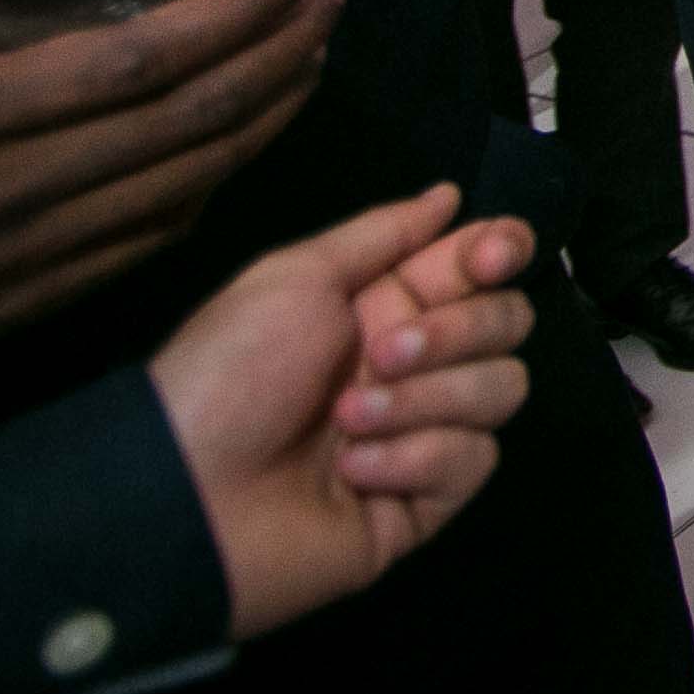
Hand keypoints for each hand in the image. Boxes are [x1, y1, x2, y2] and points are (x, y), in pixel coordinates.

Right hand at [0, 0, 343, 352]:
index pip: (132, 64)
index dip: (226, 17)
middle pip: (182, 123)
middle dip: (276, 54)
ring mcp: (16, 261)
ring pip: (185, 185)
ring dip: (268, 116)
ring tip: (313, 51)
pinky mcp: (21, 307)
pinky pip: (149, 240)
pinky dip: (214, 182)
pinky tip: (249, 134)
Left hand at [149, 184, 538, 640]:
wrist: (186, 493)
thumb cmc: (230, 373)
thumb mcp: (293, 279)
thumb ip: (382, 233)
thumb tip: (450, 194)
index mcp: (387, 306)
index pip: (484, 264)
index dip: (505, 250)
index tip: (491, 259)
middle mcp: (417, 363)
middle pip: (507, 322)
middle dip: (456, 332)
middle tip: (384, 354)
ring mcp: (425, 432)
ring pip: (501, 389)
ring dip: (424, 401)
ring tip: (347, 422)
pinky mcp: (427, 499)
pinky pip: (472, 459)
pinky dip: (415, 458)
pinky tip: (353, 470)